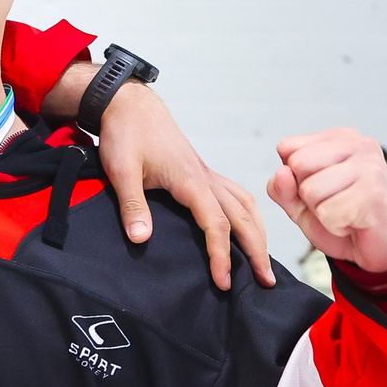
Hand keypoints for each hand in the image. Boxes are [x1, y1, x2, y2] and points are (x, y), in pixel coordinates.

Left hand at [84, 80, 274, 290]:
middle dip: (257, 250)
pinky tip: (248, 228)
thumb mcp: (121, 170)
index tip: (223, 282)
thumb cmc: (125, 133)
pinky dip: (248, 215)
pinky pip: (236, 195)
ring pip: (245, 204)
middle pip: (242, 217)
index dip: (221, 255)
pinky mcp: (202, 172)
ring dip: (258, 232)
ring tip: (263, 261)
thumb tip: (140, 239)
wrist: (129, 104)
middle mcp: (206, 177)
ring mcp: (207, 174)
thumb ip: (132, 205)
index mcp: (191, 180)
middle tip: (266, 282)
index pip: (216, 224)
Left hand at [269, 127, 386, 273]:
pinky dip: (335, 226)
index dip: (294, 179)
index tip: (323, 189)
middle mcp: (358, 144)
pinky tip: (355, 222)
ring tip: (346, 212)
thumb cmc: (344, 218)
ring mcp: (369, 166)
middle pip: (297, 165)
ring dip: (322, 212)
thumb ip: (282, 188)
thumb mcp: (301, 203)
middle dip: (307, 195)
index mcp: (339, 138)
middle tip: (335, 202)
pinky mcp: (374, 192)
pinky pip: (327, 213)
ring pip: (310, 190)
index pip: (287, 148)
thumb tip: (281, 172)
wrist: (384, 247)